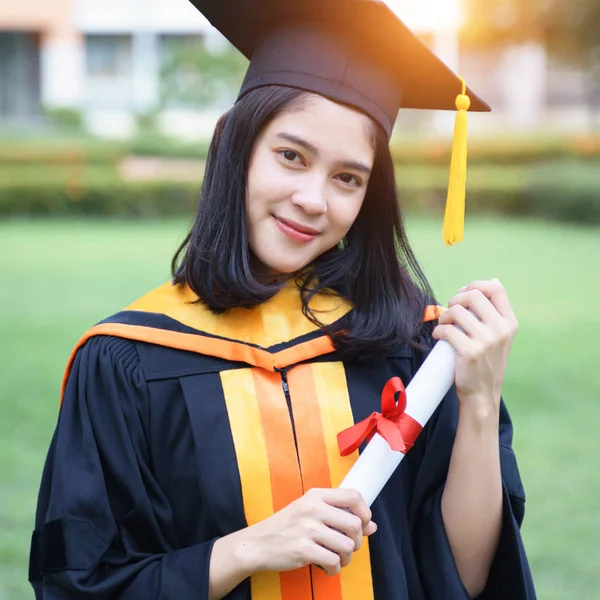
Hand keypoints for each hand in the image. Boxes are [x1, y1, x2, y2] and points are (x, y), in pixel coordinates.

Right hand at [239, 488, 376, 576]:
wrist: (258, 543)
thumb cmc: (287, 527)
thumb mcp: (310, 512)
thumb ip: (340, 516)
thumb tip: (372, 526)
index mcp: (316, 495)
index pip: (353, 496)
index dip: (365, 512)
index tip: (362, 524)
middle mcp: (313, 508)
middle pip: (355, 525)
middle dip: (356, 542)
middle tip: (347, 548)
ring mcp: (307, 528)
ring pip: (347, 546)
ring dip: (346, 558)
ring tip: (336, 559)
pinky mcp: (303, 549)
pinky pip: (333, 562)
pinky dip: (334, 569)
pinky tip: (326, 568)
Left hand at [432, 279, 518, 412]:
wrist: (482, 394)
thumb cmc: (486, 363)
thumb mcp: (500, 336)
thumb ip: (495, 312)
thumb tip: (493, 281)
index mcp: (509, 322)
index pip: (496, 288)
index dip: (475, 285)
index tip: (463, 295)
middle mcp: (501, 330)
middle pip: (472, 295)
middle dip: (455, 300)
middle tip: (450, 313)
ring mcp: (486, 341)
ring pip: (456, 311)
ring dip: (443, 317)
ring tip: (444, 326)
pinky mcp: (470, 352)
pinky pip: (446, 330)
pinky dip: (438, 331)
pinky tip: (439, 337)